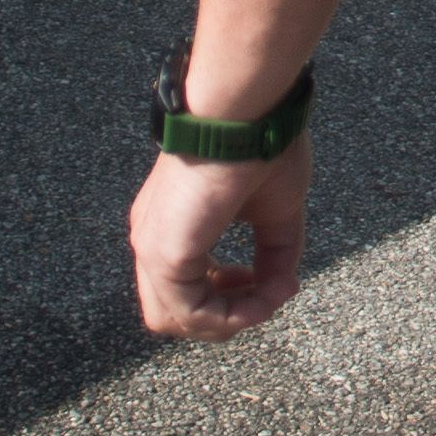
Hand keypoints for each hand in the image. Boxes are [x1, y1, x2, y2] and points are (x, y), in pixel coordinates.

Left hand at [130, 146, 312, 338]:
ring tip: (264, 300)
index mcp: (172, 225)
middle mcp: (154, 238)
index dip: (228, 297)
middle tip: (263, 293)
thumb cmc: (258, 145)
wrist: (244, 113)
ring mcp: (152, 246)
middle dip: (224, 314)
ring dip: (227, 322)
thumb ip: (274, 256)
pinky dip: (230, 317)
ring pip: (173, 320)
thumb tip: (282, 290)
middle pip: (173, 311)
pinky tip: (260, 297)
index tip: (269, 280)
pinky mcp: (163, 254)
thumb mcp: (274, 214)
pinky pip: (190, 314)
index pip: (183, 286)